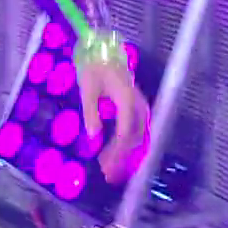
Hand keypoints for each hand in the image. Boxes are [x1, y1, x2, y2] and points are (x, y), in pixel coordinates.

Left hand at [78, 59, 147, 183]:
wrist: (104, 51)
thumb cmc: (94, 67)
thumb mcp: (87, 88)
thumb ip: (91, 112)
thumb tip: (93, 136)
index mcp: (127, 99)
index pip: (125, 131)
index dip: (116, 151)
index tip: (105, 165)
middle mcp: (138, 104)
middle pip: (135, 137)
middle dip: (123, 159)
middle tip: (109, 175)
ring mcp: (140, 106)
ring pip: (139, 136)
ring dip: (127, 155)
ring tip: (113, 170)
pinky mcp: (137, 107)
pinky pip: (138, 131)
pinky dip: (129, 146)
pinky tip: (118, 155)